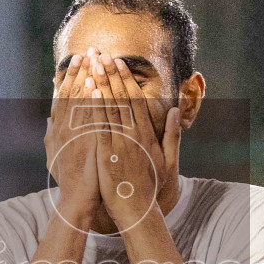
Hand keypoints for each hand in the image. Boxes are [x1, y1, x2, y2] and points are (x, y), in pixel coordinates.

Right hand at [44, 53, 101, 223]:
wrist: (78, 200)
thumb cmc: (70, 178)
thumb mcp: (55, 155)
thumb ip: (51, 135)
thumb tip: (49, 119)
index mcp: (59, 128)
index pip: (64, 96)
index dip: (70, 76)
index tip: (78, 59)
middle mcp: (64, 128)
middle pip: (72, 93)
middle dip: (79, 71)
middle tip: (87, 51)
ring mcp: (74, 135)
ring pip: (81, 101)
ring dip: (87, 78)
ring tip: (94, 60)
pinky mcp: (86, 143)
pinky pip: (90, 116)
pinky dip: (92, 100)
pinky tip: (96, 85)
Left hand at [86, 49, 178, 229]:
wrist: (136, 208)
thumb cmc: (151, 186)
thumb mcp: (168, 160)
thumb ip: (171, 134)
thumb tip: (175, 110)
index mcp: (146, 134)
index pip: (135, 99)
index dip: (126, 79)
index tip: (118, 62)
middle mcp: (133, 135)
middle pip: (121, 98)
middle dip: (111, 75)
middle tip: (101, 54)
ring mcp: (118, 143)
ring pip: (109, 108)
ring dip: (100, 84)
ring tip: (92, 65)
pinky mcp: (105, 153)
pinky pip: (98, 126)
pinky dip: (94, 108)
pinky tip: (89, 92)